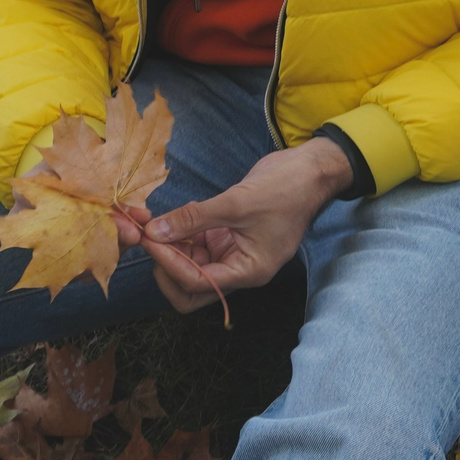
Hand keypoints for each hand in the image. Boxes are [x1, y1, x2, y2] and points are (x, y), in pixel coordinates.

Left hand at [121, 139, 351, 314]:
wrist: (310, 171)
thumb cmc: (285, 189)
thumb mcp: (237, 203)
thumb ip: (193, 219)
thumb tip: (154, 232)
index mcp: (249, 271)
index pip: (198, 282)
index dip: (169, 263)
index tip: (149, 238)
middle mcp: (239, 269)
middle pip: (191, 289)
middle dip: (166, 268)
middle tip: (150, 240)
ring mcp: (233, 254)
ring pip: (190, 267)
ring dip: (170, 249)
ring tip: (156, 223)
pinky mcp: (228, 238)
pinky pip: (197, 246)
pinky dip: (181, 234)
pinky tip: (176, 215)